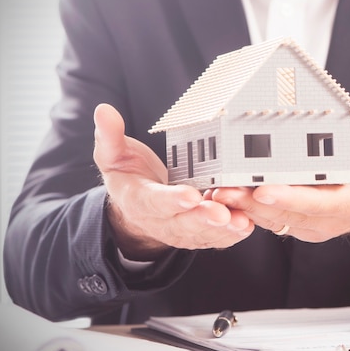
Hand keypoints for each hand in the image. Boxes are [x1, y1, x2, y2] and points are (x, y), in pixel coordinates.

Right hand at [92, 103, 253, 260]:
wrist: (135, 208)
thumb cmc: (129, 176)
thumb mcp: (113, 155)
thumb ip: (109, 136)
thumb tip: (103, 111)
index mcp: (138, 200)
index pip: (154, 201)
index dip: (171, 200)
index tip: (189, 195)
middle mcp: (159, 221)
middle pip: (182, 222)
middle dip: (203, 218)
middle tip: (221, 212)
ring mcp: (179, 230)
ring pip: (201, 233)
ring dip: (222, 229)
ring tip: (240, 221)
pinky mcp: (196, 235)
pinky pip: (214, 239)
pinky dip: (230, 235)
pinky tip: (245, 226)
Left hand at [211, 132, 349, 249]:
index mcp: (348, 204)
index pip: (316, 203)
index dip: (290, 197)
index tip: (263, 188)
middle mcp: (324, 219)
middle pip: (283, 213)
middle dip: (250, 202)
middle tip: (221, 186)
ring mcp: (307, 223)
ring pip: (268, 218)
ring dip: (240, 206)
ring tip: (213, 188)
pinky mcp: (295, 219)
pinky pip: (266, 215)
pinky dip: (244, 206)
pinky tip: (222, 191)